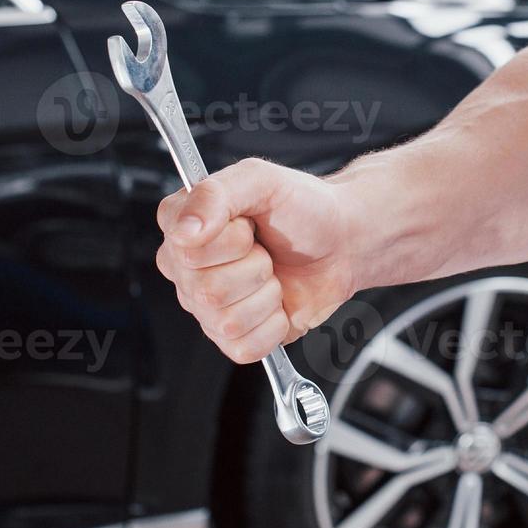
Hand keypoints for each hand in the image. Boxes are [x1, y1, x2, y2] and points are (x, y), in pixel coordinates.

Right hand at [155, 158, 360, 363]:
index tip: (248, 224)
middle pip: (206, 291)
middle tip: (266, 250)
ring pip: (226, 321)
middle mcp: (187, 269)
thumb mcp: (261, 180)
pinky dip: (273, 326)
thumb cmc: (303, 208)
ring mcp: (206, 307)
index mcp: (183, 225)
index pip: (185, 249)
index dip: (228, 239)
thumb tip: (185, 230)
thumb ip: (215, 194)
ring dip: (266, 296)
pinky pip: (243, 347)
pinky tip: (277, 302)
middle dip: (254, 268)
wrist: (343, 241)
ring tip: (273, 273)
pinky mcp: (233, 337)